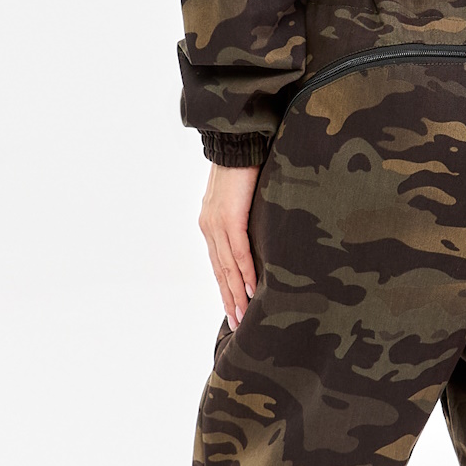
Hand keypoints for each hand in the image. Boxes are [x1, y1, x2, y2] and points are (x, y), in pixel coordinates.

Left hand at [199, 164, 259, 328]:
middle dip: (228, 298)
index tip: (233, 307)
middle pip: (219, 271)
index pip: (218, 263)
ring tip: (244, 314)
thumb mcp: (239, 196)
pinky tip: (250, 289)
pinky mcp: (230, 218)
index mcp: (210, 223)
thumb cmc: (243, 165)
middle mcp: (209, 227)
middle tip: (238, 323)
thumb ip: (241, 216)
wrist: (237, 142)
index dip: (225, 287)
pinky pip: (238, 251)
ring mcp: (217, 224)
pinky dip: (244, 272)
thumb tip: (256, 231)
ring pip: (226, 266)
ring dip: (236, 293)